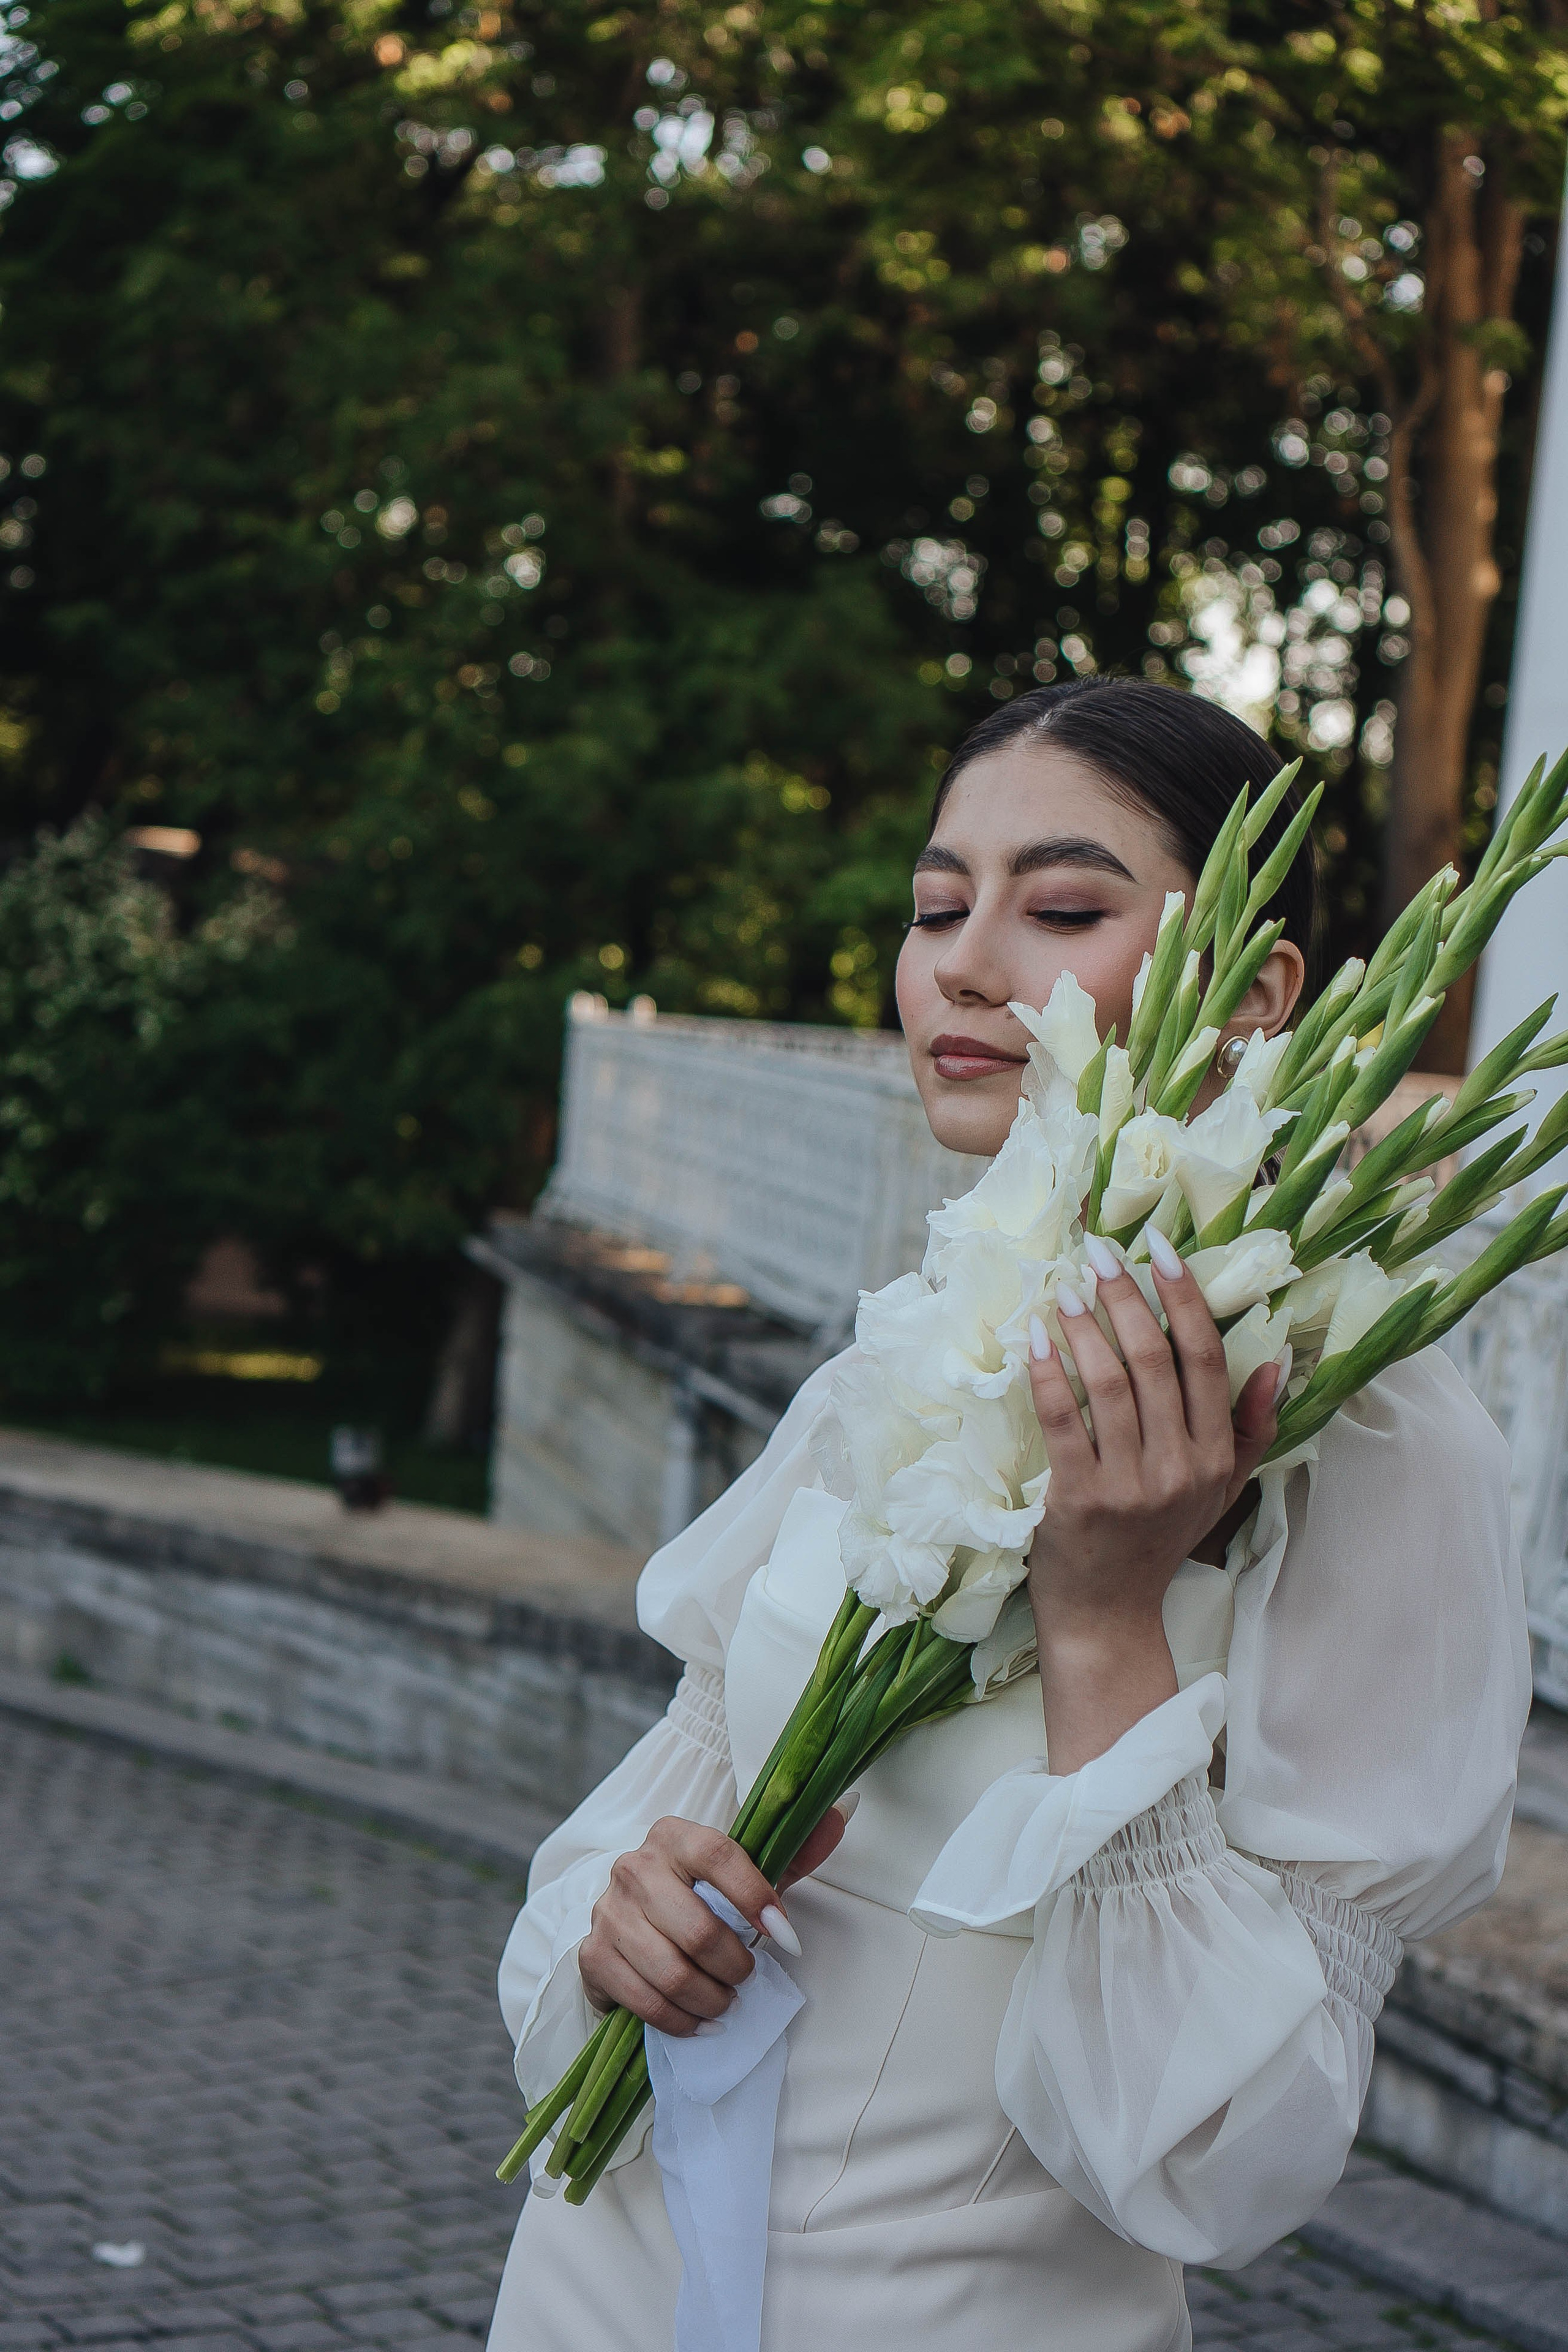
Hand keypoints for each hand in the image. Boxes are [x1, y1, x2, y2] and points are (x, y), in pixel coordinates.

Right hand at [579, 1805, 847, 2034]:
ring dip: (711, 1998)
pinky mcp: (592, 1956)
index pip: (719, 1856)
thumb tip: (844, 1811)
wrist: (631, 1924)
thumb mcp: (745, 1873)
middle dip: (734, 1965)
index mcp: (674, 1835)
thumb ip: (793, 1849)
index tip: (786, 1938)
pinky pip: (644, 2000)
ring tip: (727, 2002)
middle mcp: (634, 1866)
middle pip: (697, 1928)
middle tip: (748, 1976)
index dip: (757, 1899)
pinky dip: (681, 2020)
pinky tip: (701, 2021)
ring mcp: (608, 1912)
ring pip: (671, 1970)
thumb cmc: (699, 1897)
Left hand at [1025, 1231, 1286, 1770]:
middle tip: (1100, 1254)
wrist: (1107, 1614)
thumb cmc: (1160, 1540)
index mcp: (1216, 1456)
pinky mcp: (1077, 1500)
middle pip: (1155, 1360)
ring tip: (1067, 1288)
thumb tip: (1274, 1364)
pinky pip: (1063, 1421)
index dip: (1185, 1298)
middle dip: (1127, 1297)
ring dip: (1085, 1326)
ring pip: (1109, 1383)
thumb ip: (1250, 1428)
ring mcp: (1129, 1486)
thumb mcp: (1221, 1488)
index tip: (1160, 1250)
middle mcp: (1180, 1468)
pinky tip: (1036, 1338)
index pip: (1207, 1360)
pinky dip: (1048, 1373)